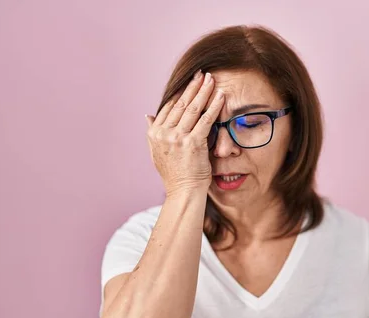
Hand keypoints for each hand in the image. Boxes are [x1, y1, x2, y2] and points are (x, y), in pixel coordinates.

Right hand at [145, 71, 224, 196]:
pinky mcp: (193, 143)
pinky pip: (205, 120)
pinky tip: (220, 96)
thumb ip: (153, 132)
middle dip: (193, 87)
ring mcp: (177, 138)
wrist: (183, 191)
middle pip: (181, 104)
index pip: (169, 107)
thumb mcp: (156, 152)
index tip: (190, 82)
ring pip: (193, 109)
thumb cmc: (174, 174)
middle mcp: (164, 134)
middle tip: (203, 74)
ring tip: (212, 79)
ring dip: (204, 91)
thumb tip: (148, 116)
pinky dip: (214, 106)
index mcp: (155, 133)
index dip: (181, 93)